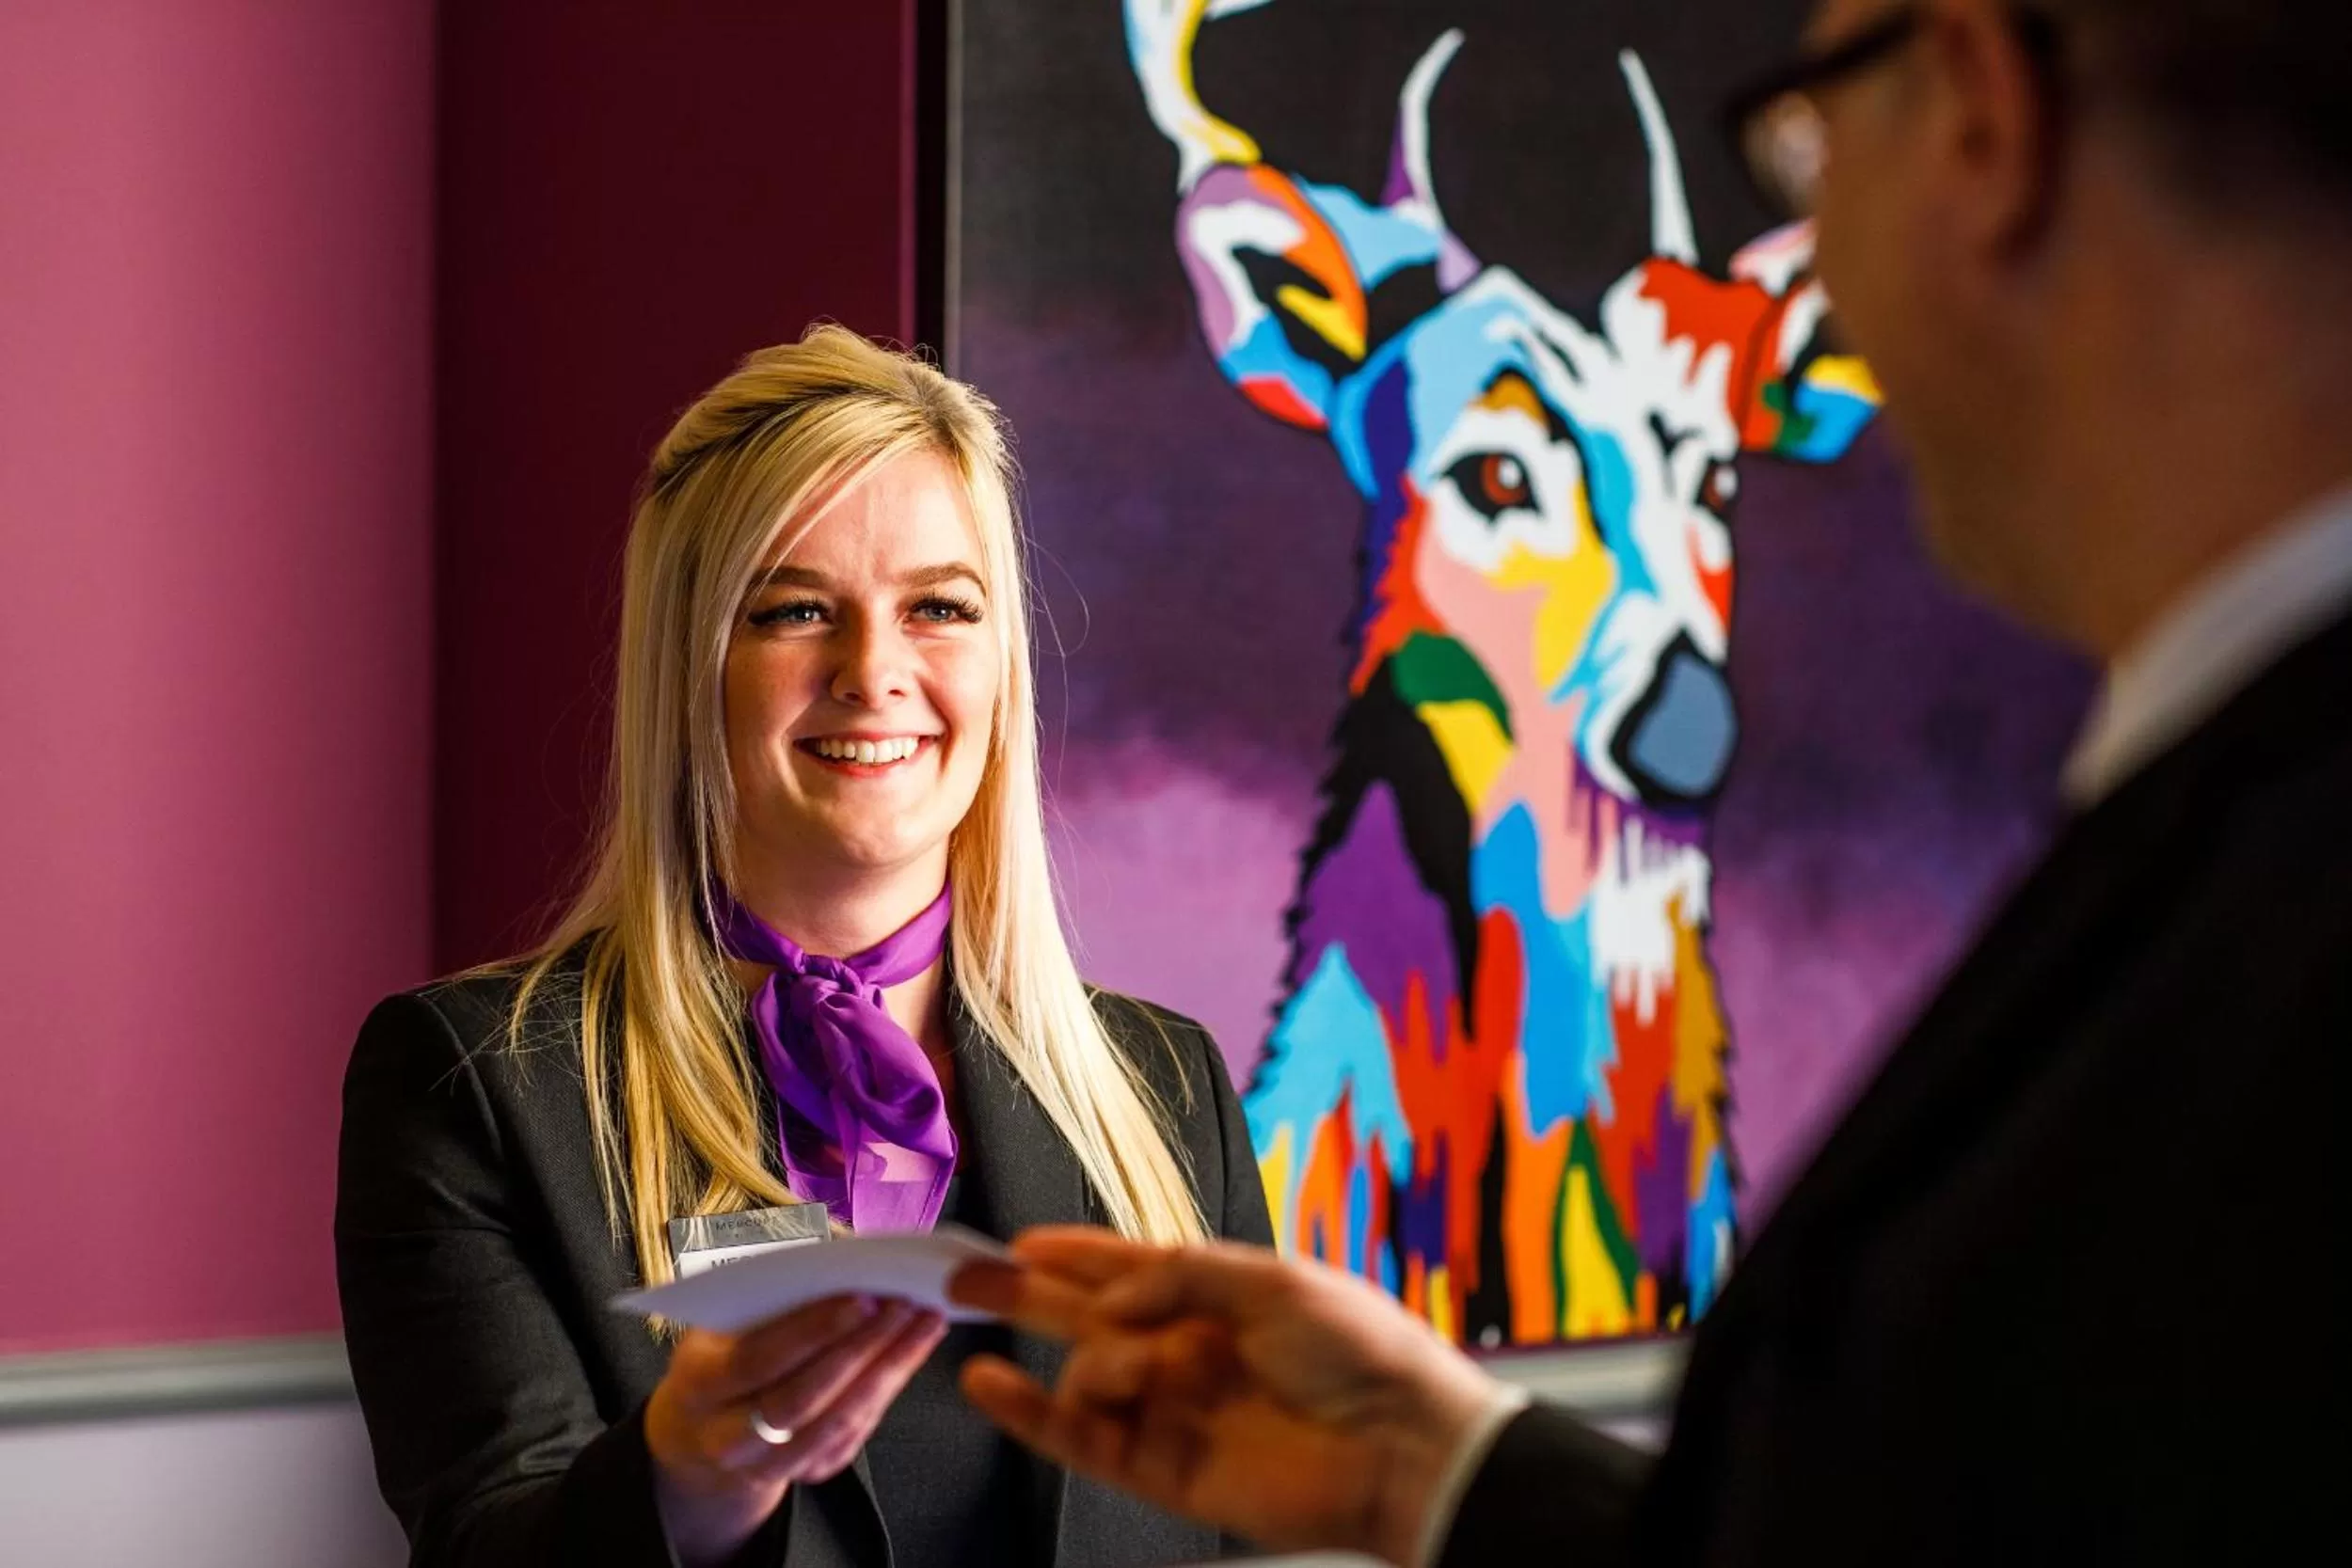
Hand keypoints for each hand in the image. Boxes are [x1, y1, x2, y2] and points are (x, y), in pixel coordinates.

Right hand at [645, 1293, 944, 1566]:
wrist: (708, 1425)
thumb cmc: (725, 1349)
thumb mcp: (726, 1317)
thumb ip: (770, 1293)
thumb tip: (840, 1260)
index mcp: (700, 1383)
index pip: (756, 1359)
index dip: (811, 1331)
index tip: (861, 1297)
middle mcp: (728, 1436)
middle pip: (801, 1398)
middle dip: (859, 1349)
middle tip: (904, 1304)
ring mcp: (770, 1463)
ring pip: (838, 1421)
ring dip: (890, 1367)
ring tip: (925, 1319)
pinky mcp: (810, 1471)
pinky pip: (858, 1430)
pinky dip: (892, 1385)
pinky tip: (916, 1346)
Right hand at [948, 1229, 1503, 1566]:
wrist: (1402, 1445)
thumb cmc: (1356, 1350)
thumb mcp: (1273, 1280)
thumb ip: (1179, 1275)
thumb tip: (1105, 1298)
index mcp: (1214, 1297)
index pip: (1124, 1266)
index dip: (1072, 1252)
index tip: (1016, 1240)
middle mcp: (1183, 1349)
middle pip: (1084, 1316)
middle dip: (1024, 1293)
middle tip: (959, 1276)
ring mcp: (1170, 1410)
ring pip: (1088, 1374)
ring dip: (1093, 1360)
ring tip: (1143, 1365)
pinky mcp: (1162, 1469)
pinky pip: (1081, 1439)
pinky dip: (1030, 1413)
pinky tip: (990, 1383)